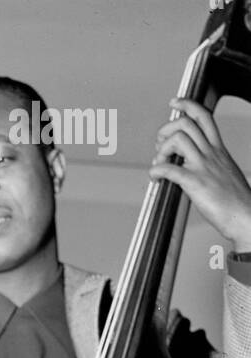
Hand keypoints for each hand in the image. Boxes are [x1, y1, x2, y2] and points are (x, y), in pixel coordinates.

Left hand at [151, 99, 250, 251]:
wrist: (244, 215)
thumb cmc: (234, 200)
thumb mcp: (225, 172)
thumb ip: (211, 164)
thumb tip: (194, 166)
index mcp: (218, 149)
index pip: (204, 116)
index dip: (187, 105)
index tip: (175, 103)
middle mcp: (211, 153)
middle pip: (187, 123)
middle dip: (166, 129)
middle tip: (160, 143)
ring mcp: (203, 166)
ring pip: (178, 139)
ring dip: (161, 149)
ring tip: (159, 162)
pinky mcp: (195, 182)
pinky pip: (169, 169)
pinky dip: (156, 170)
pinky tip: (155, 177)